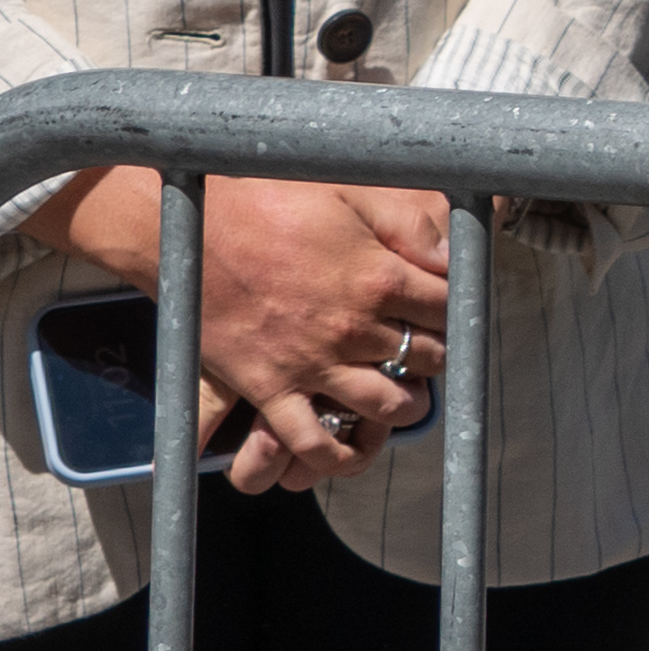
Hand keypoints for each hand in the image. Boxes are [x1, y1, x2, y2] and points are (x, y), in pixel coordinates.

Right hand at [73, 171, 447, 491]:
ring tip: (405, 391)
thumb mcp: (352, 195)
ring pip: (386, 405)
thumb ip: (409, 226)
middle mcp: (353, 328)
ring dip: (406, 403)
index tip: (446, 306)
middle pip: (428, 357)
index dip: (455, 307)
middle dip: (438, 353)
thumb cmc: (270, 203)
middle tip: (428, 345)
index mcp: (380, 278)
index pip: (449, 308)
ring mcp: (311, 363)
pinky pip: (309, 440)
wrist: (191, 229)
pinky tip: (352, 446)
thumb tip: (453, 258)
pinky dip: (336, 454)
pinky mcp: (268, 388)